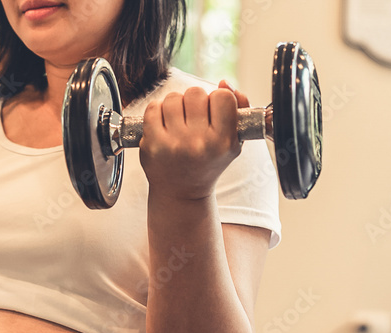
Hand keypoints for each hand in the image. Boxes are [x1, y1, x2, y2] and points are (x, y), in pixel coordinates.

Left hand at [139, 80, 247, 202]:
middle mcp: (199, 142)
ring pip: (173, 98)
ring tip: (178, 120)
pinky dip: (157, 111)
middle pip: (195, 93)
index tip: (213, 111)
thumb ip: (238, 108)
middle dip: (194, 101)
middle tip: (193, 117)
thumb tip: (223, 83)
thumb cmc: (208, 163)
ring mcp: (174, 143)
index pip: (222, 97)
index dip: (217, 99)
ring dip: (175, 104)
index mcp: (223, 141)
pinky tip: (163, 124)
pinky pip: (153, 108)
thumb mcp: (233, 142)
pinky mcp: (153, 144)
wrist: (182, 192)